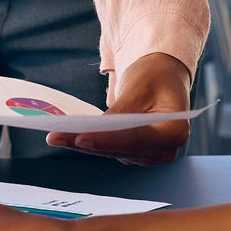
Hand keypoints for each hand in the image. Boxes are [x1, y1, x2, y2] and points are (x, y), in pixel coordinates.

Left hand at [47, 52, 191, 165]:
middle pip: (120, 149)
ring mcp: (148, 154)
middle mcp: (164, 150)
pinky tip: (66, 137)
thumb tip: (94, 130)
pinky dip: (88, 141)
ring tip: (56, 136)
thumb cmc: (154, 76)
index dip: (107, 140)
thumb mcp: (138, 87)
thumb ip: (121, 111)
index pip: (136, 139)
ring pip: (110, 151)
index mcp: (174, 132)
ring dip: (82, 144)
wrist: (162, 76)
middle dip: (88, 142)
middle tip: (56, 136)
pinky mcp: (133, 153)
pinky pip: (107, 149)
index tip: (80, 138)